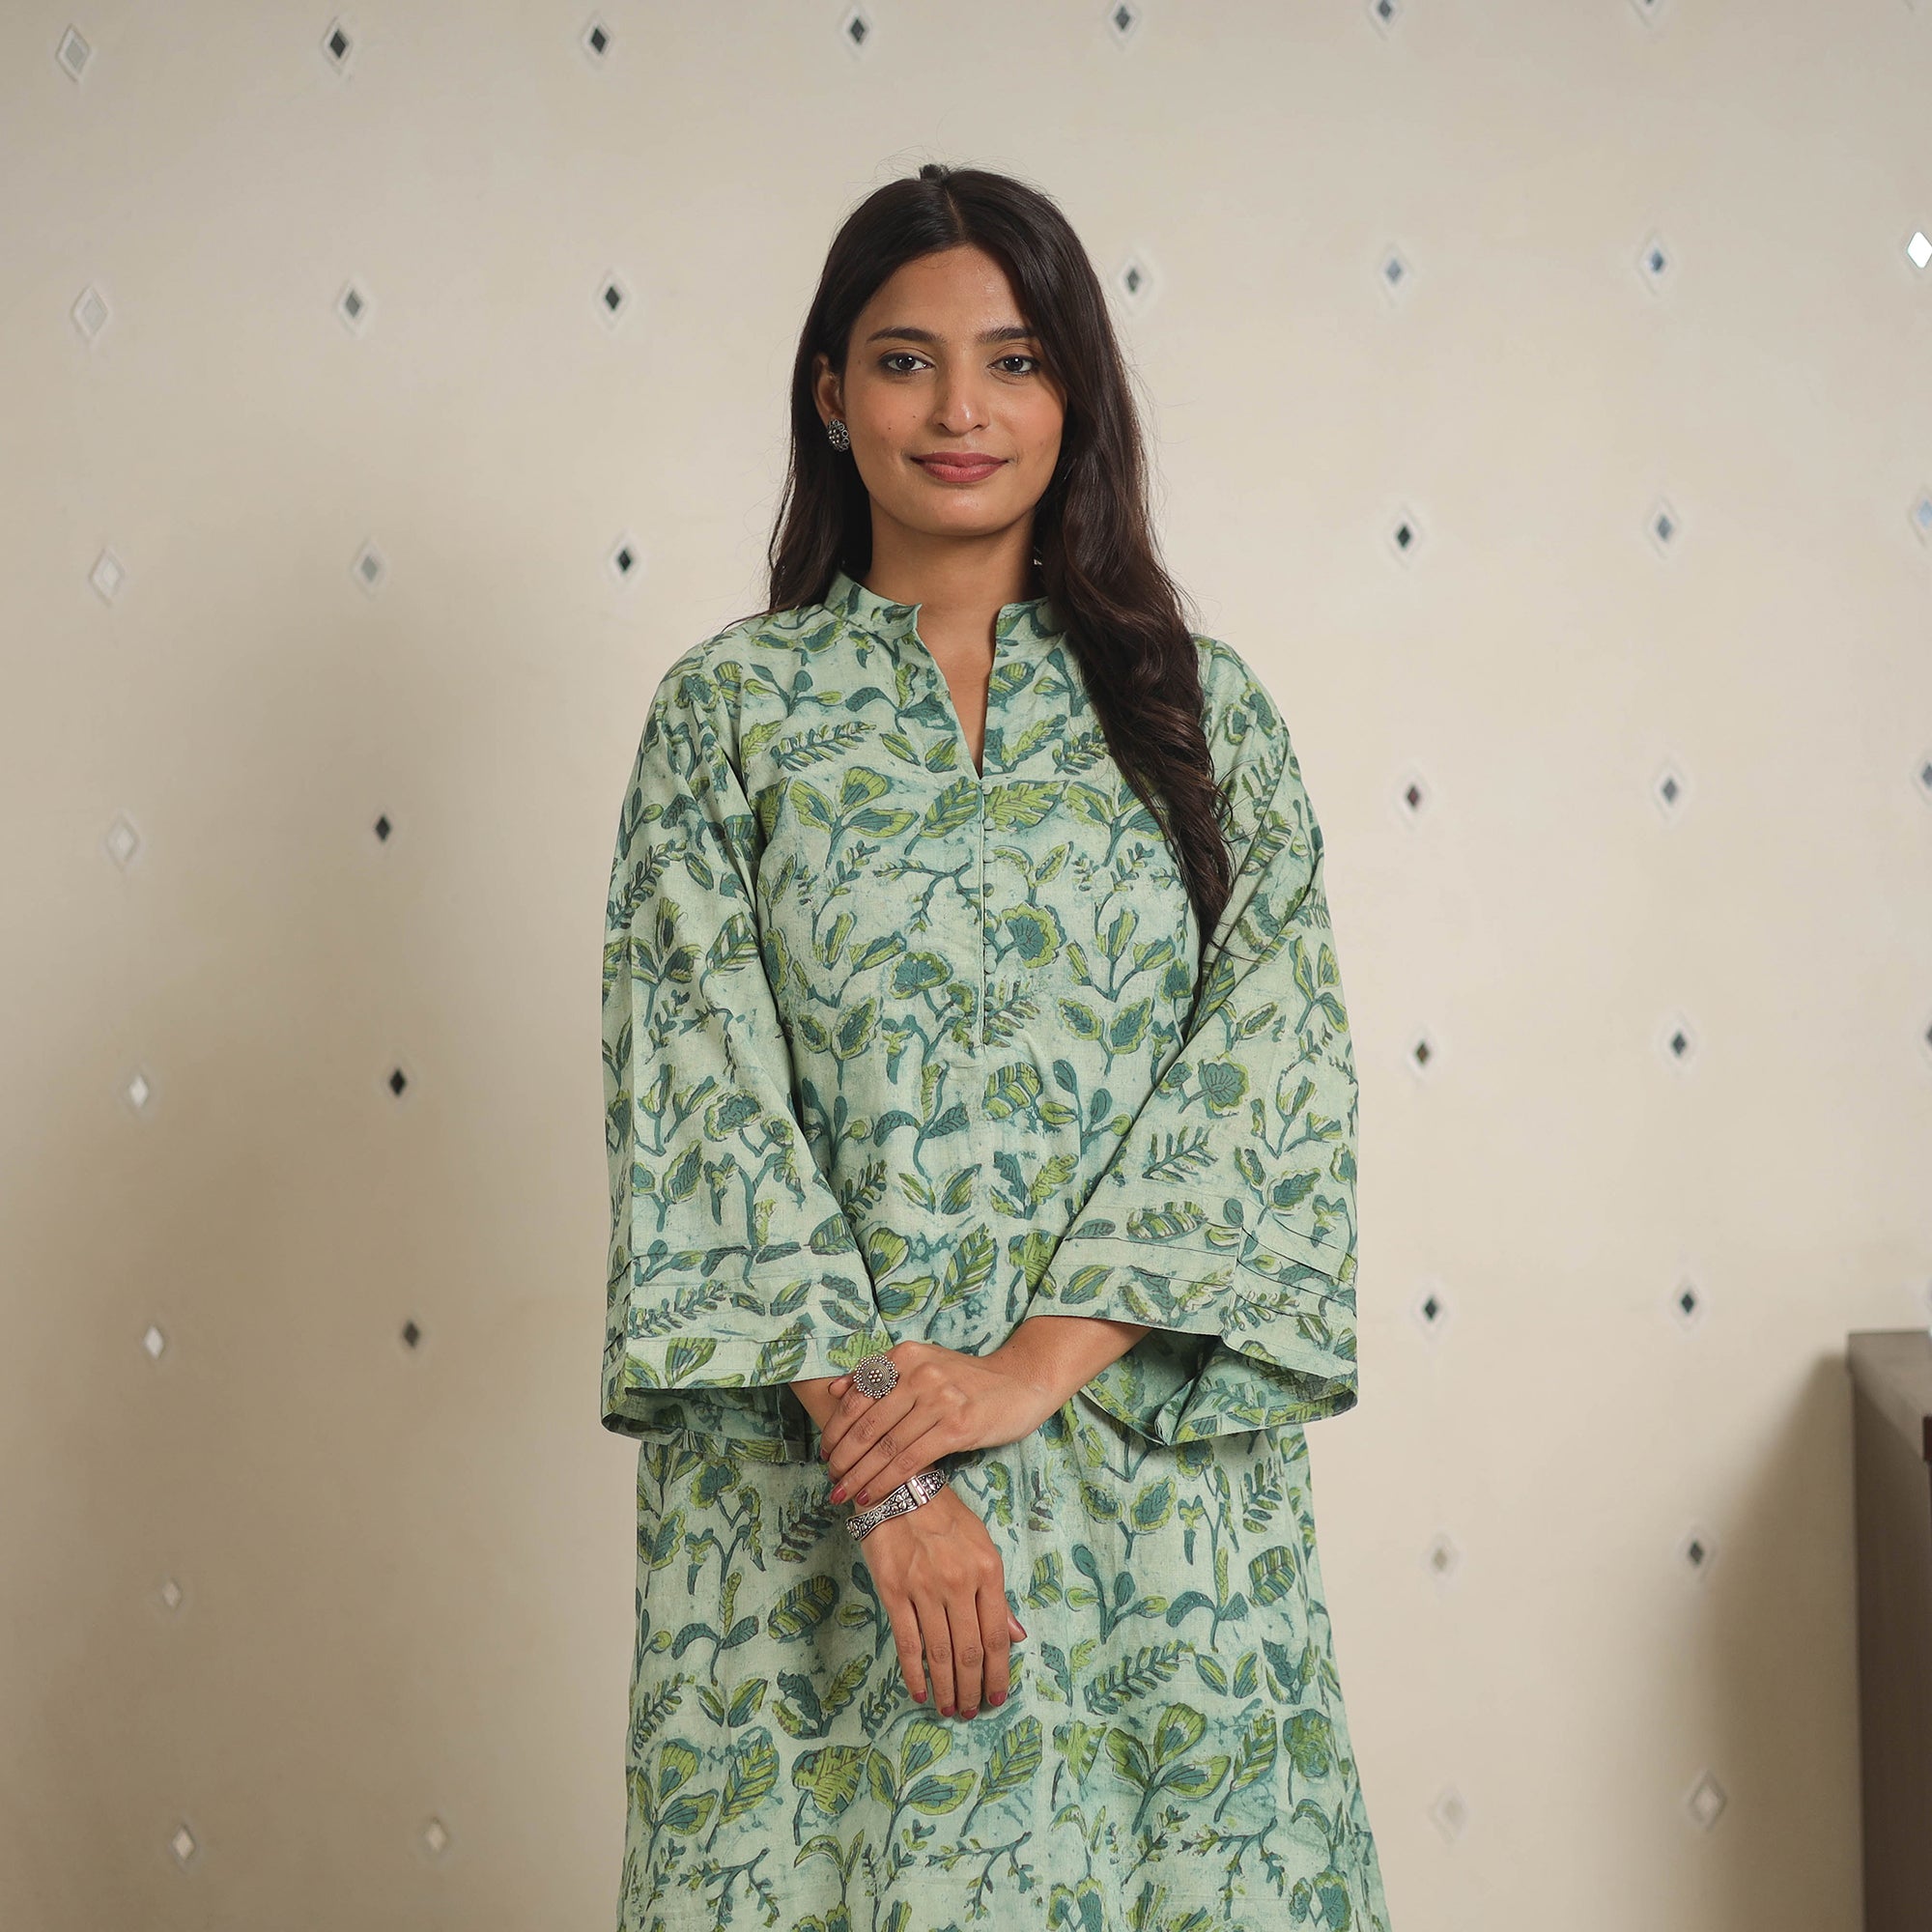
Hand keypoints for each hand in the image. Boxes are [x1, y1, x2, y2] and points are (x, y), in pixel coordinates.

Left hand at [818, 1339, 1061, 1507]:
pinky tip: (873, 1496)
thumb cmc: (967, 1379)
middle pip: (867, 1424)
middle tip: (830, 1482)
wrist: (1020, 1382)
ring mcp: (939, 1399)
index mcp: (905, 1356)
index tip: (825, 1454)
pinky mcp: (957, 1426)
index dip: (836, 1429)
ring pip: (886, 1446)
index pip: (857, 1397)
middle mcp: (919, 1373)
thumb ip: (880, 1375)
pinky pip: (911, 1459)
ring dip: (860, 1476)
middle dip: (843, 1458)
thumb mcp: (923, 1364)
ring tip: (843, 1495)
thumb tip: (835, 1390)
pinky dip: (887, 1481)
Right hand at [858, 1486, 1026, 1718]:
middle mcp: (959, 1583)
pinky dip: (915, 1672)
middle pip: (969, 1650)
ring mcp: (925, 1589)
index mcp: (988, 1571)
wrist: (900, 1490)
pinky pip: (908, 1641)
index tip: (996, 1697)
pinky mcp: (894, 1592)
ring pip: (940, 1653)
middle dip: (972, 1688)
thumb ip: (998, 1595)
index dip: (998, 1672)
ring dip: (946, 1687)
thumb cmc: (946, 1518)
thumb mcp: (982, 1546)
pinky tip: (921, 1692)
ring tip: (949, 1709)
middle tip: (970, 1711)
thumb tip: (1018, 1637)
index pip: (997, 1635)